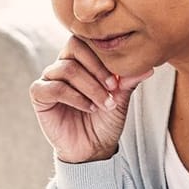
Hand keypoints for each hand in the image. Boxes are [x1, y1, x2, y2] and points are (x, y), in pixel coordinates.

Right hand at [30, 38, 153, 164]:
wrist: (93, 148)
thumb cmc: (105, 120)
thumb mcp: (120, 99)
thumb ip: (128, 81)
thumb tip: (148, 67)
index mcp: (82, 60)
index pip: (87, 39)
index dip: (103, 55)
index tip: (118, 80)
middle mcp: (64, 64)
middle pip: (75, 47)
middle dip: (97, 68)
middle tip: (112, 88)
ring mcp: (50, 78)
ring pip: (67, 69)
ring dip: (90, 87)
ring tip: (103, 104)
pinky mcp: (40, 95)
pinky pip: (54, 87)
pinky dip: (75, 97)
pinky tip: (88, 108)